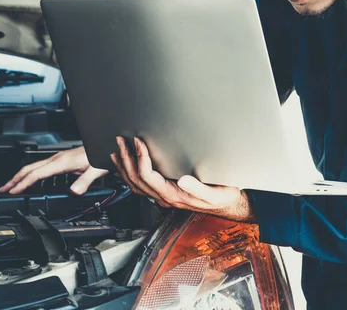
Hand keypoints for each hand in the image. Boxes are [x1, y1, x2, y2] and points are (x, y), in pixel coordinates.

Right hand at [0, 146, 107, 194]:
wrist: (103, 146)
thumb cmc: (99, 156)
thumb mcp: (95, 171)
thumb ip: (84, 181)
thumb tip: (73, 192)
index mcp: (61, 162)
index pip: (36, 174)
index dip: (22, 183)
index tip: (12, 191)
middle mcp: (57, 159)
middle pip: (29, 169)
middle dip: (14, 180)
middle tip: (1, 190)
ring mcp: (57, 159)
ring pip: (33, 167)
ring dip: (19, 177)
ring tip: (10, 187)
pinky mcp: (60, 161)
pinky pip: (40, 168)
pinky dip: (30, 176)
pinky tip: (29, 182)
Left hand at [111, 136, 255, 221]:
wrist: (229, 205)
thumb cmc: (223, 197)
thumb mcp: (215, 192)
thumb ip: (198, 188)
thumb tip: (183, 180)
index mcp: (174, 196)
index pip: (148, 177)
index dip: (140, 158)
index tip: (138, 142)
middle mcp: (165, 198)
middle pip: (136, 180)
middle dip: (126, 159)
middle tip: (121, 142)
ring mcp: (163, 197)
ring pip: (135, 185)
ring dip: (124, 167)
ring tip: (117, 152)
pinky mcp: (165, 193)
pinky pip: (141, 186)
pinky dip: (130, 175)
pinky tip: (126, 167)